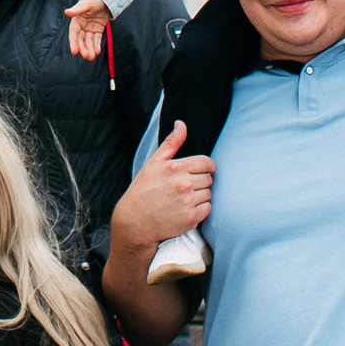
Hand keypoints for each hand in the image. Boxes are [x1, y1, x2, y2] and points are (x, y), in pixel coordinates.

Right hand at [64, 0, 109, 60]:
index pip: (74, 34)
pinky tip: (98, 51)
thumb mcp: (85, 4)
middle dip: (83, 48)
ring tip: (92, 57)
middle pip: (81, 40)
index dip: (73, 43)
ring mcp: (90, 28)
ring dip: (90, 49)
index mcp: (76, 20)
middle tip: (87, 56)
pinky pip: (97, 39)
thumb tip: (67, 12)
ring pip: (89, 41)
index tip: (74, 52)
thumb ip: (77, 10)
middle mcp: (82, 26)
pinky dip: (97, 45)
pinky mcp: (98, 29)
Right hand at [109, 121, 211, 251]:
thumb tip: (181, 124)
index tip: (202, 170)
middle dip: (201, 181)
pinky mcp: (191, 218)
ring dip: (201, 195)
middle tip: (188, 186)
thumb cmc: (143, 189)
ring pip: (209, 194)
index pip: (207, 162)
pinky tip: (187, 208)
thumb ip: (171, 143)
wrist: (135, 221)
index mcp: (176, 167)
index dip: (207, 166)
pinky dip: (201, 209)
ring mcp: (188, 202)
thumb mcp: (153, 162)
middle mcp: (184, 184)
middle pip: (209, 179)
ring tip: (185, 198)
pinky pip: (207, 209)